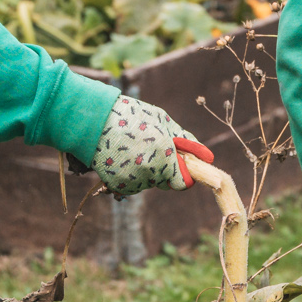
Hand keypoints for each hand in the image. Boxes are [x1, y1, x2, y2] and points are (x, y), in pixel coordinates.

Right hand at [89, 95, 213, 194]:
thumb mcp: (163, 121)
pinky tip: (122, 156)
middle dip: (164, 169)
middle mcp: (150, 173)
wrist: (92, 120)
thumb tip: (208, 157)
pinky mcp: (117, 185)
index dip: (183, 173)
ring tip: (133, 147)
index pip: (183, 183)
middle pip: (165, 182)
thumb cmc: (132, 115)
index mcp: (165, 157)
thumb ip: (186, 142)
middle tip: (151, 147)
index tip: (178, 162)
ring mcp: (132, 181)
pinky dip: (130, 174)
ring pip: (148, 182)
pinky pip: (132, 184)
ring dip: (146, 170)